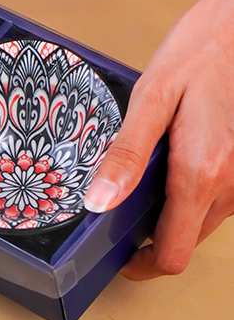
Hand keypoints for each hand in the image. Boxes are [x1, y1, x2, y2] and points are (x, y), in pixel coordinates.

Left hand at [84, 0, 233, 278]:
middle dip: (150, 239)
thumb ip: (126, 154)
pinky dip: (185, 195)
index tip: (116, 256)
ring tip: (133, 183)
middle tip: (114, 213)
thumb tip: (99, 202)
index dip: (141, 265)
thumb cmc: (197, 54)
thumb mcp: (151, 98)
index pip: (174, 254)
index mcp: (202, 174)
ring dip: (167, 215)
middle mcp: (231, 185)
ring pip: (200, 221)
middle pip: (186, 242)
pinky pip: (212, 198)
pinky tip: (162, 164)